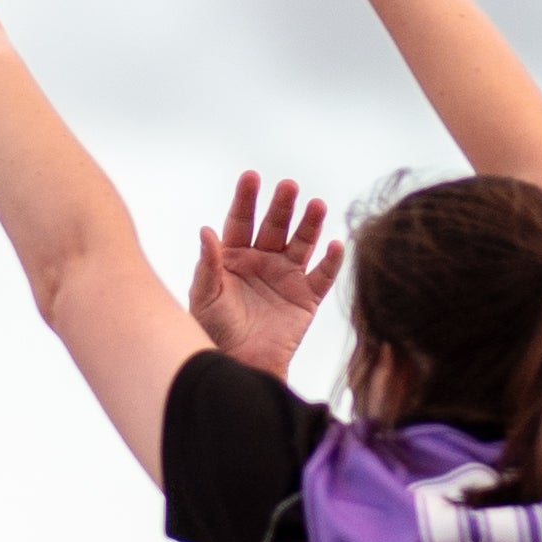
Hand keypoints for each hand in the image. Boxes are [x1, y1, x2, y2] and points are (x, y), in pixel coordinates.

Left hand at [187, 171, 343, 379]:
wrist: (240, 364)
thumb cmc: (214, 331)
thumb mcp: (205, 297)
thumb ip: (208, 264)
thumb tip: (206, 230)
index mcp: (234, 256)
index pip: (241, 220)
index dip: (246, 199)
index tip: (251, 177)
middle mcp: (262, 261)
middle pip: (275, 226)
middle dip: (282, 206)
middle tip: (289, 186)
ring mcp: (286, 277)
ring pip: (301, 243)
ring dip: (310, 224)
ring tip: (317, 205)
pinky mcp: (306, 297)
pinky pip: (322, 275)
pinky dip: (331, 260)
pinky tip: (335, 244)